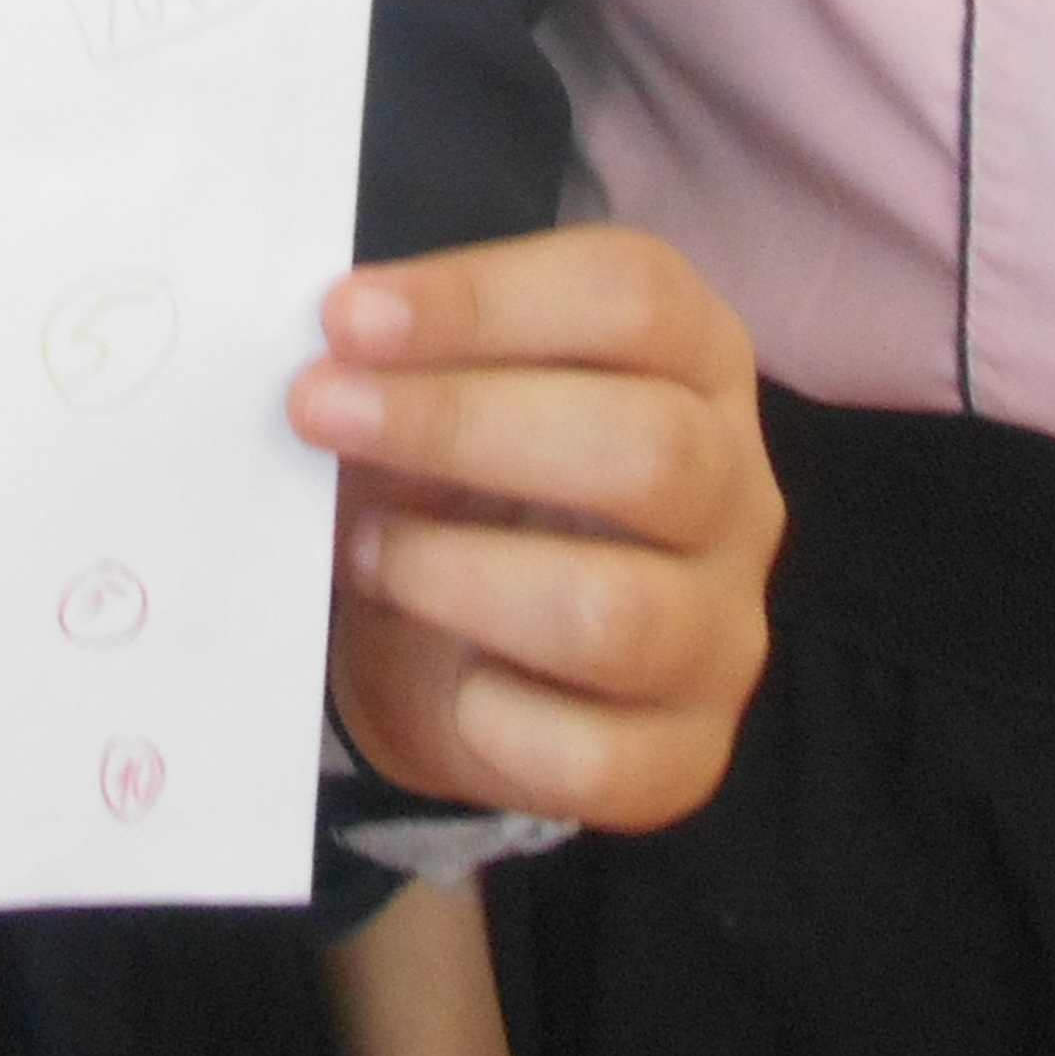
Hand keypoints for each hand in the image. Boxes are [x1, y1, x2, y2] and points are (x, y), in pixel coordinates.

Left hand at [290, 224, 778, 827]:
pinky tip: (450, 685)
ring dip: (458, 576)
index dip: (486, 298)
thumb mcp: (432, 390)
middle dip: (459, 427)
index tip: (346, 318)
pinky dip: (494, 722)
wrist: (457, 656)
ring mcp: (722, 633)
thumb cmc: (453, 485)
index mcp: (694, 360)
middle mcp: (736, 492)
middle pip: (650, 447)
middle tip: (319, 413)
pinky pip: (594, 756)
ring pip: (618, 613)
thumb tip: (320, 351)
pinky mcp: (683, 757)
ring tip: (372, 553)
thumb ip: (396, 354)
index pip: (636, 298)